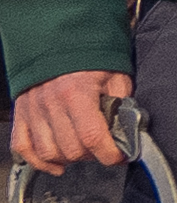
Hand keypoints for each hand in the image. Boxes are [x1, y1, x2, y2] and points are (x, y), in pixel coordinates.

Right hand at [10, 69, 132, 171]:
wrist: (60, 38)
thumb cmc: (90, 57)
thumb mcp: (115, 75)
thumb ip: (122, 103)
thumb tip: (129, 129)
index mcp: (76, 93)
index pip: (92, 137)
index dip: (109, 154)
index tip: (120, 156)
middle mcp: (51, 104)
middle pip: (71, 149)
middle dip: (92, 155)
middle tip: (103, 148)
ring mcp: (32, 110)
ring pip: (48, 153)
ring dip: (68, 158)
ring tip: (83, 150)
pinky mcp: (21, 114)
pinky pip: (23, 148)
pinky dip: (39, 161)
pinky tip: (56, 164)